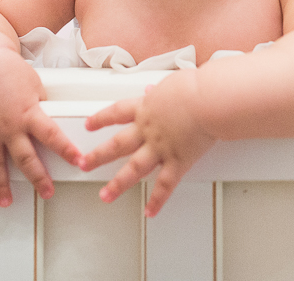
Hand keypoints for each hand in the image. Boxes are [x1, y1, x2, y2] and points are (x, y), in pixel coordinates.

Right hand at [0, 48, 85, 205]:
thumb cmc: (7, 70)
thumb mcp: (34, 84)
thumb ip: (40, 105)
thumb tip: (48, 118)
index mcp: (28, 114)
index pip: (52, 136)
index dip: (67, 150)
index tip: (79, 162)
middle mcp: (8, 127)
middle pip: (26, 158)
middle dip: (38, 178)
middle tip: (47, 192)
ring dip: (0, 185)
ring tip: (5, 202)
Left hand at [82, 70, 215, 216]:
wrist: (209, 101)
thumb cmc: (195, 88)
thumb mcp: (172, 83)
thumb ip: (160, 90)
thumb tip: (154, 90)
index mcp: (146, 108)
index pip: (116, 112)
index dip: (101, 118)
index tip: (90, 124)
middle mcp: (148, 130)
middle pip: (117, 145)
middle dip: (97, 156)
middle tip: (84, 164)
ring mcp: (161, 148)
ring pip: (133, 169)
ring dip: (117, 184)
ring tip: (105, 195)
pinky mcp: (178, 161)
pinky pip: (165, 185)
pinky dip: (158, 200)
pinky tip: (150, 210)